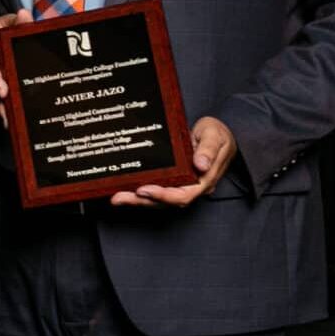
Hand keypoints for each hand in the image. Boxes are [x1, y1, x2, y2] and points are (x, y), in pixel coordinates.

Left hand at [109, 116, 235, 206]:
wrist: (217, 134)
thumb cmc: (217, 134)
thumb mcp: (215, 136)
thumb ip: (208, 149)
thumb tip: (201, 165)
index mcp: (204, 180)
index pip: (183, 195)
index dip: (163, 196)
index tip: (144, 190)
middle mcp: (192, 187)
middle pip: (166, 201)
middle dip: (141, 201)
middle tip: (119, 198)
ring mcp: (181, 185)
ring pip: (158, 199)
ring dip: (136, 200)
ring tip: (116, 198)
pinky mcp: (173, 180)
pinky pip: (156, 189)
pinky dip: (139, 192)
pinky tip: (123, 189)